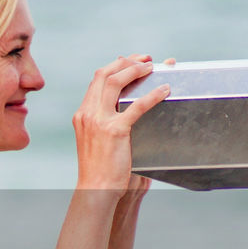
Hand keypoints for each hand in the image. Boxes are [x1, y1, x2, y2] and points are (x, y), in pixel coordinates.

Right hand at [72, 53, 170, 194]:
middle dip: (126, 62)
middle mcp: (87, 114)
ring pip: (116, 82)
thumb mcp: (95, 142)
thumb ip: (103, 125)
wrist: (96, 189)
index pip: (96, 80)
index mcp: (82, 114)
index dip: (115, 66)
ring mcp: (99, 121)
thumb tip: (120, 115)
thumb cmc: (100, 170)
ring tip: (153, 67)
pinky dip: (153, 95)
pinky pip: (137, 106)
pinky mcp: (115, 131)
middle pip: (104, 74)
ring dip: (136, 70)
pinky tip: (165, 91)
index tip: (130, 61)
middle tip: (146, 59)